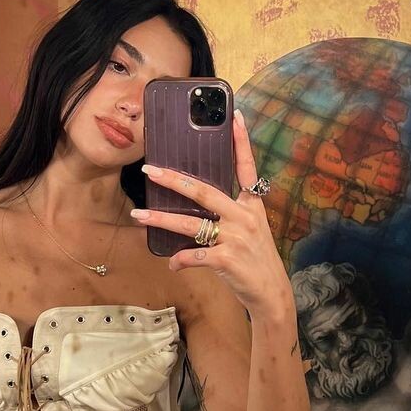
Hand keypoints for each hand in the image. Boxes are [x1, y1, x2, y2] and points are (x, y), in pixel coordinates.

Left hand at [133, 112, 291, 319]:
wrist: (272, 294)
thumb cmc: (256, 261)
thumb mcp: (250, 231)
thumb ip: (229, 216)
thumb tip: (195, 212)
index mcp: (252, 206)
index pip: (246, 168)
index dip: (241, 142)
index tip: (236, 116)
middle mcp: (244, 216)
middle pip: (204, 191)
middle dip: (173, 179)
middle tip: (149, 170)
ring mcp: (236, 237)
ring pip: (191, 224)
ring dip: (161, 219)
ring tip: (138, 215)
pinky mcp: (227, 260)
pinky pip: (194, 255)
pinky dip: (179, 260)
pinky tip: (172, 264)